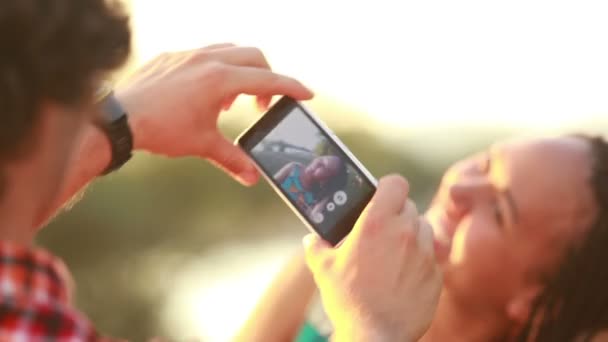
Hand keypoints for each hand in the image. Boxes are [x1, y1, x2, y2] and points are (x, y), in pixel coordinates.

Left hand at [115, 44, 312, 184]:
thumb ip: (232, 159)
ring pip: (230, 50)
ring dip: (242, 72)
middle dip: (267, 79)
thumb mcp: (203, 144)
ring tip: (231, 102)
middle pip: (255, 57)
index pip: (268, 80)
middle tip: (262, 106)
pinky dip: (218, 69)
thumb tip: (252, 177)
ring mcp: (189, 54)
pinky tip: (205, 93)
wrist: (119, 118)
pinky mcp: (173, 56)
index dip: (291, 88)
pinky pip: (206, 54)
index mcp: (221, 79)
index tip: (307, 95)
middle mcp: (208, 59)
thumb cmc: (161, 130)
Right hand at [303, 175, 441, 341]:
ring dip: (411, 235)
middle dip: (396, 215)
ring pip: (423, 229)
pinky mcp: (435, 275)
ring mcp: (424, 253)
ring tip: (393, 253)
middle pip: (409, 206)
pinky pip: (431, 257)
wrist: (375, 335)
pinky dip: (420, 261)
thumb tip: (310, 239)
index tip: (381, 197)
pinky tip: (403, 275)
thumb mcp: (323, 269)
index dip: (388, 188)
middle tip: (382, 230)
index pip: (396, 183)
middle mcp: (405, 232)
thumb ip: (316, 247)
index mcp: (376, 223)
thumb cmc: (348, 300)